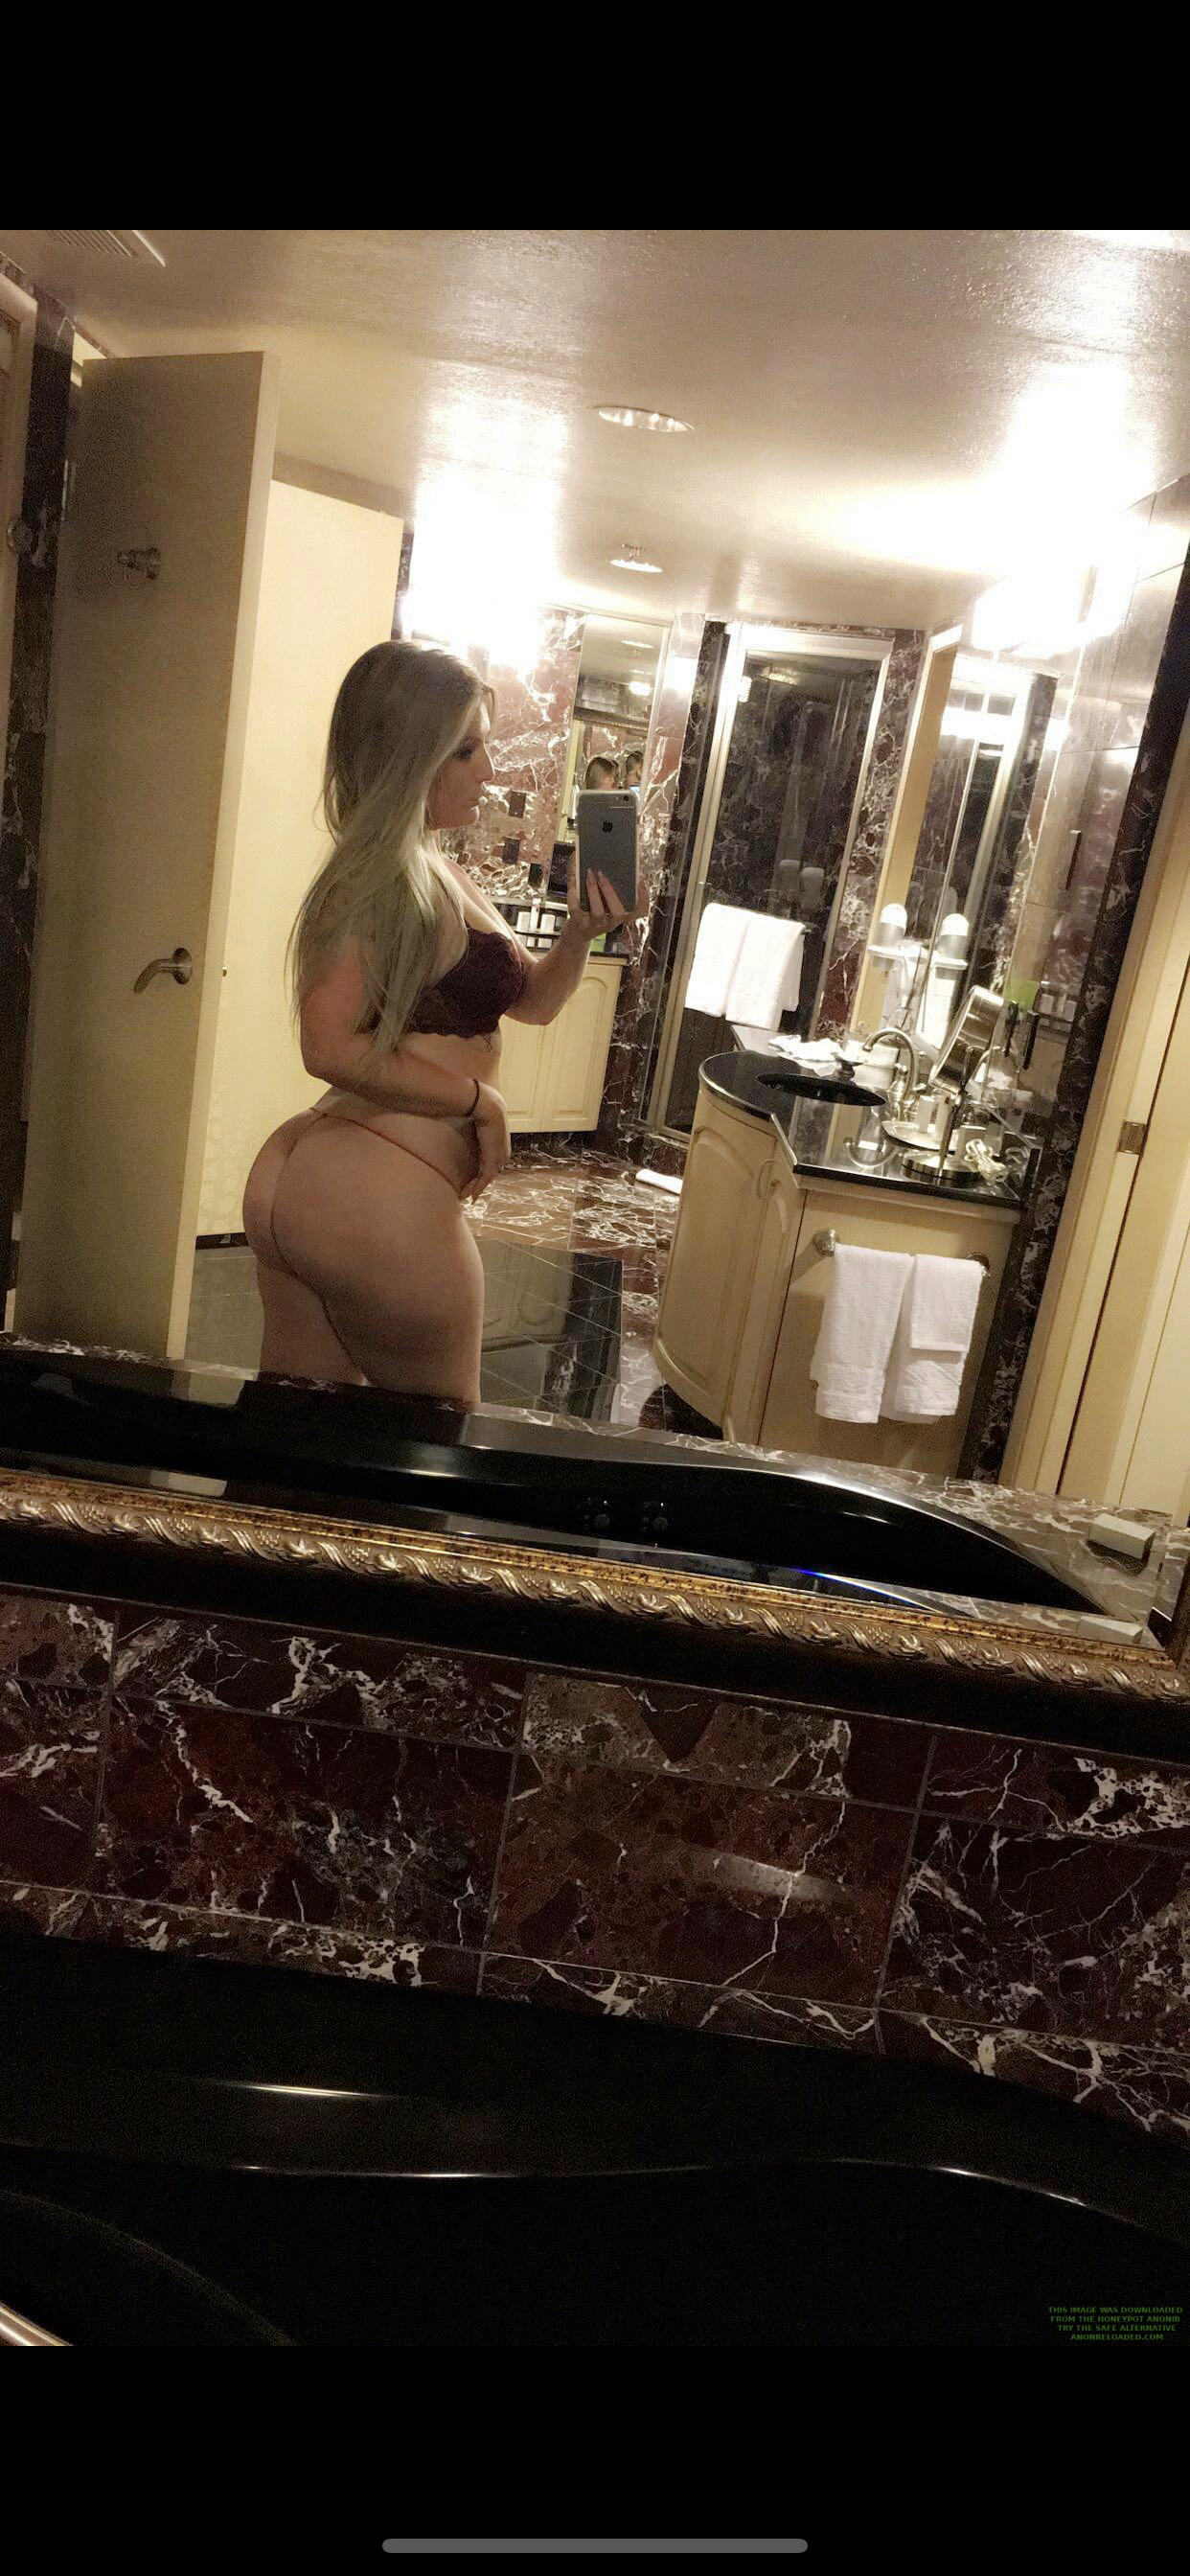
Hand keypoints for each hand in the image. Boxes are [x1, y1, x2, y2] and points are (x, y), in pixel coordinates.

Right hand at [466, 1081, 510, 1199]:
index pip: (490, 1160)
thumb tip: (458, 1115)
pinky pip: (484, 1179)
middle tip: (466, 1193)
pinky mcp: (493, 1160)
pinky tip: (468, 1195)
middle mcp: (502, 1152)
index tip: (471, 1179)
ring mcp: (499, 1157)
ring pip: (487, 1178)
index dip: (480, 1171)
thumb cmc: (478, 1106)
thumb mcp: (475, 1116)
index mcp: (499, 1141)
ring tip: (463, 1196)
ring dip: (475, 1188)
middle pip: (489, 1172)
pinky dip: (476, 1188)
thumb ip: (469, 1120)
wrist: (485, 1104)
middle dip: (478, 1183)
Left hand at [567, 851, 643, 941]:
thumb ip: (611, 889)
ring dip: (593, 892)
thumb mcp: (606, 903)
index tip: (640, 882)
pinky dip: (574, 895)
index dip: (644, 898)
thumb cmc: (595, 912)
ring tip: (590, 874)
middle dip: (611, 892)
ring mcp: (596, 925)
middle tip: (602, 874)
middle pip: (619, 912)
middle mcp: (612, 922)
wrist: (578, 934)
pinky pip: (576, 910)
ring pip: (598, 912)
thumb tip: (606, 864)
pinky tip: (574, 883)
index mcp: (622, 915)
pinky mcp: (580, 924)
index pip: (640, 911)